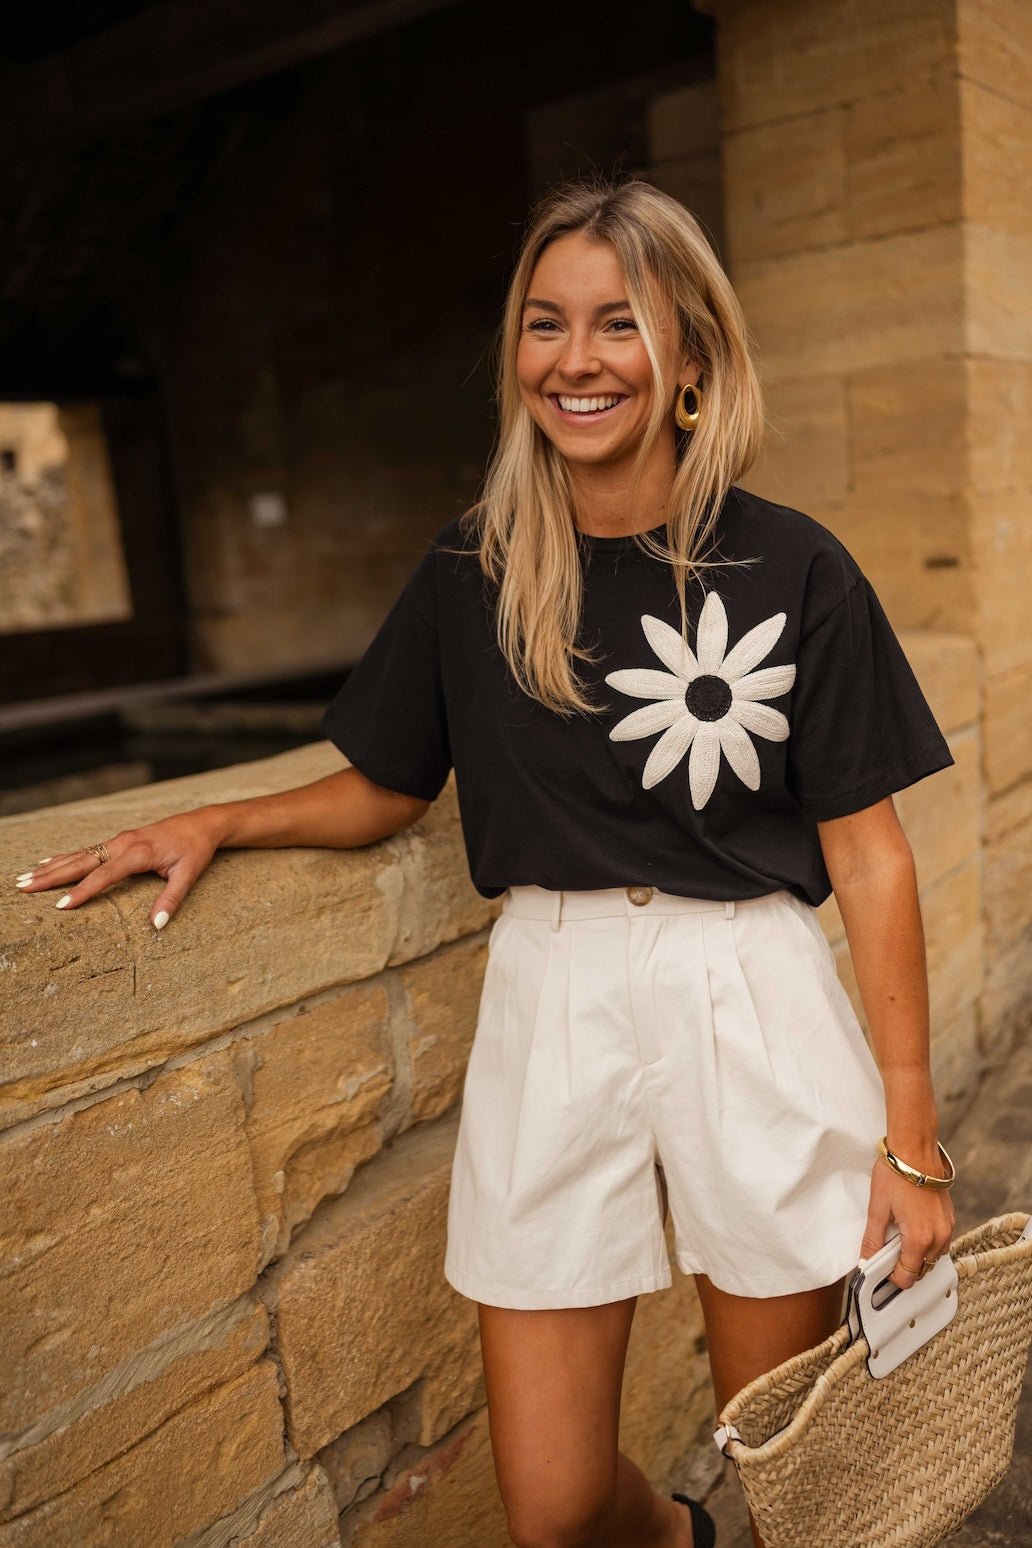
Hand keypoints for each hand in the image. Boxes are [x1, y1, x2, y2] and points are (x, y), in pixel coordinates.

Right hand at [12, 808, 224, 929]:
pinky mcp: (117, 841)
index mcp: (138, 853)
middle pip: (81, 862)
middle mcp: (122, 844)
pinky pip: (86, 851)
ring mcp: (118, 840)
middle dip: (51, 876)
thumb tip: (157, 925)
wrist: (201, 824)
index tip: (61, 906)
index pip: (104, 875)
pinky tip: (48, 864)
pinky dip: (64, 858)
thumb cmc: (195, 850)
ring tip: (25, 878)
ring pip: (79, 855)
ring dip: (51, 867)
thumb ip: (172, 899)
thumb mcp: (189, 875)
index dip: (83, 891)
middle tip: (23, 887)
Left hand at [860, 1148, 955, 1289]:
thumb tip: (866, 1260)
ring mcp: (947, 1227)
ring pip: (934, 1257)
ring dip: (918, 1257)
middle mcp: (939, 1236)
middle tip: (887, 1254)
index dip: (892, 1278)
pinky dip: (928, 1243)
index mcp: (919, 1238)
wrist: (915, 1149)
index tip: (881, 1272)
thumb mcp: (877, 1208)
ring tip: (899, 1240)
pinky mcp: (950, 1217)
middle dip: (905, 1268)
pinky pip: (941, 1242)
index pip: (908, 1277)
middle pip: (922, 1270)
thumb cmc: (895, 1174)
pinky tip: (913, 1229)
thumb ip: (872, 1239)